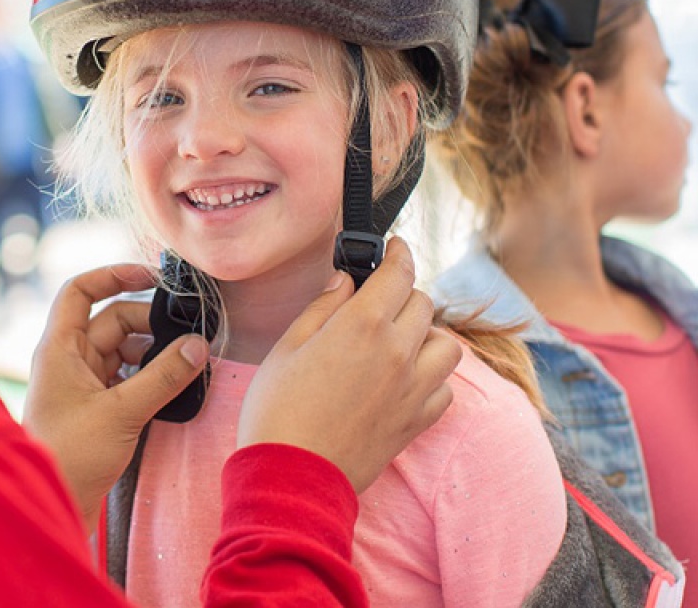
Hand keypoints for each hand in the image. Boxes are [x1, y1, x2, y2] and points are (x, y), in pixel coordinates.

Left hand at [23, 264, 208, 531]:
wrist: (53, 502)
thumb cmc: (71, 455)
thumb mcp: (122, 412)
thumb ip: (163, 376)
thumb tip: (198, 346)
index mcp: (60, 347)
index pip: (80, 290)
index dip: (113, 275)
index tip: (152, 276)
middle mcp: (68, 358)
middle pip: (112, 320)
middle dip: (150, 324)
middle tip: (188, 339)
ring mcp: (81, 382)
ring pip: (122, 349)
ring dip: (153, 352)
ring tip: (187, 364)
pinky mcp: (95, 405)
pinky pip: (125, 375)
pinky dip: (148, 375)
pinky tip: (174, 386)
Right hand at [237, 237, 460, 492]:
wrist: (291, 475)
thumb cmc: (277, 411)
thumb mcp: (287, 347)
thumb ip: (322, 308)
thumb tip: (345, 282)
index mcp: (363, 325)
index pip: (398, 273)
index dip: (398, 253)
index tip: (394, 248)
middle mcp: (398, 352)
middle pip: (423, 303)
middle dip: (403, 294)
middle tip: (378, 301)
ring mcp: (413, 389)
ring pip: (447, 345)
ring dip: (427, 335)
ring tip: (400, 341)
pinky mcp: (417, 421)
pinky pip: (445, 389)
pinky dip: (431, 378)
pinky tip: (405, 380)